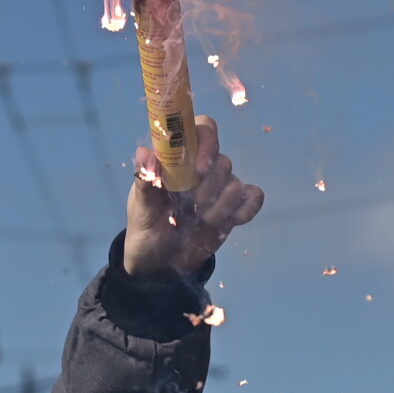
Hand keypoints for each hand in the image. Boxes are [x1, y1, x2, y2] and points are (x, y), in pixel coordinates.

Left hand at [125, 115, 264, 277]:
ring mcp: (220, 188)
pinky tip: (230, 222)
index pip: (203, 130)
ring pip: (236, 185)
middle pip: (223, 161)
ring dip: (220, 206)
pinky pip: (253, 198)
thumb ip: (144, 180)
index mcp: (179, 158)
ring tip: (202, 221)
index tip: (200, 169)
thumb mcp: (140, 206)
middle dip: (210, 187)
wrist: (159, 262)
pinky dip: (246, 209)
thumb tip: (144, 152)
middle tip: (193, 205)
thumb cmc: (145, 226)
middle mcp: (202, 168)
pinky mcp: (233, 209)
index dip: (207, 143)